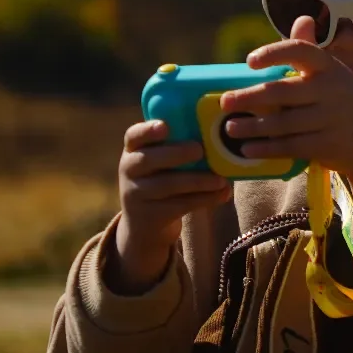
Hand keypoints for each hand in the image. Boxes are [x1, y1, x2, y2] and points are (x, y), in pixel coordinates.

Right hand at [108, 119, 230, 294]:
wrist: (145, 225)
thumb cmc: (163, 178)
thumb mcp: (161, 160)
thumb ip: (179, 144)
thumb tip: (220, 131)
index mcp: (134, 149)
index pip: (134, 135)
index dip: (147, 130)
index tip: (165, 127)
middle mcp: (130, 170)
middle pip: (148, 159)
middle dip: (176, 153)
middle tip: (199, 150)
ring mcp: (137, 194)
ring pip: (167, 185)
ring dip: (197, 181)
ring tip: (220, 180)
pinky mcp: (151, 215)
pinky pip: (179, 205)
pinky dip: (204, 199)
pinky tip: (222, 194)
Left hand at [222, 15, 352, 231]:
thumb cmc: (338, 98)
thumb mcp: (329, 72)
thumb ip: (309, 49)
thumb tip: (303, 18)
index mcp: (329, 66)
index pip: (302, 50)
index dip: (274, 53)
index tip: (249, 61)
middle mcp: (332, 89)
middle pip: (282, 92)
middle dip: (249, 98)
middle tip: (224, 102)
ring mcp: (331, 118)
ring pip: (282, 123)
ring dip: (252, 126)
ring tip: (229, 128)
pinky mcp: (327, 145)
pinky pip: (290, 146)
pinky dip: (266, 149)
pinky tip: (246, 150)